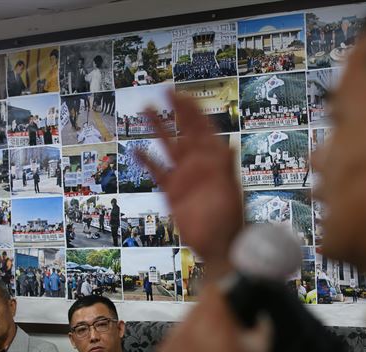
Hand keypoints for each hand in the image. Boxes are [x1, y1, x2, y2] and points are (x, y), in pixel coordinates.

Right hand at [137, 92, 242, 269]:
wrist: (218, 245)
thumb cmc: (228, 219)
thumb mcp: (228, 190)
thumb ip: (225, 167)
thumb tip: (229, 144)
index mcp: (214, 158)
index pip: (202, 126)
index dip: (190, 108)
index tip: (175, 93)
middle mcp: (199, 162)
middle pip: (184, 129)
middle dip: (174, 110)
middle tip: (161, 92)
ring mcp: (184, 176)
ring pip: (168, 145)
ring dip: (157, 128)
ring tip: (144, 110)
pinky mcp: (172, 191)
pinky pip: (157, 171)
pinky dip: (147, 161)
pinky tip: (136, 150)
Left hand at [157, 285, 271, 351]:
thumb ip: (260, 327)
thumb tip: (260, 318)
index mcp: (213, 315)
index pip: (214, 286)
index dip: (223, 292)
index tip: (229, 301)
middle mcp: (189, 322)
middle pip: (201, 306)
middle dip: (212, 316)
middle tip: (225, 336)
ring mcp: (173, 338)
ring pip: (187, 323)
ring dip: (198, 331)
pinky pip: (176, 341)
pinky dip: (185, 347)